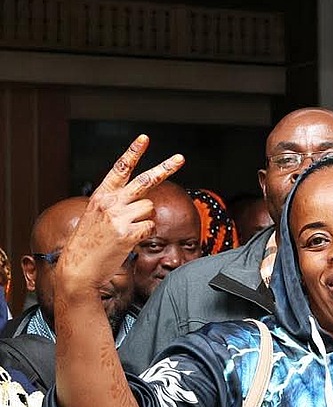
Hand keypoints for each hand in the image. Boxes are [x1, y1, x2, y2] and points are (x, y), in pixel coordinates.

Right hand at [57, 135, 183, 299]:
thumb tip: (144, 200)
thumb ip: (117, 203)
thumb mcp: (96, 216)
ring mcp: (119, 217)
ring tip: (127, 231)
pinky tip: (129, 241)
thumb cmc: (89, 243)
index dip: (133, 153)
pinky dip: (145, 234)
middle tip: (180, 157)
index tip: (144, 138)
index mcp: (101, 196)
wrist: (78, 268)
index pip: (119, 169)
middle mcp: (110, 203)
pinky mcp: (127, 233)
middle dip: (165, 168)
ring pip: (150, 208)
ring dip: (145, 220)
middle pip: (145, 180)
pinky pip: (151, 227)